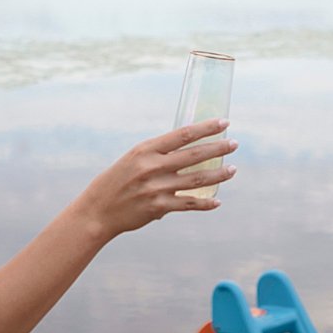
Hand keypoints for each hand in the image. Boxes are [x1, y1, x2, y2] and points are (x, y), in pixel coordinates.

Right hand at [72, 119, 237, 237]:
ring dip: (218, 175)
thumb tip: (187, 148)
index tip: (223, 122)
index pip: (183, 134)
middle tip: (234, 144)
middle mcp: (152, 167)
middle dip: (218, 148)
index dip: (206, 128)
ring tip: (233, 170)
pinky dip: (205, 203)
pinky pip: (188, 204)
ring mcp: (156, 188)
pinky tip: (217, 201)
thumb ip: (158, 153)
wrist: (97, 210)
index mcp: (146, 149)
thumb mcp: (134, 158)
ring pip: (196, 180)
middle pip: (194, 155)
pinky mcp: (158, 207)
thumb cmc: (117, 180)